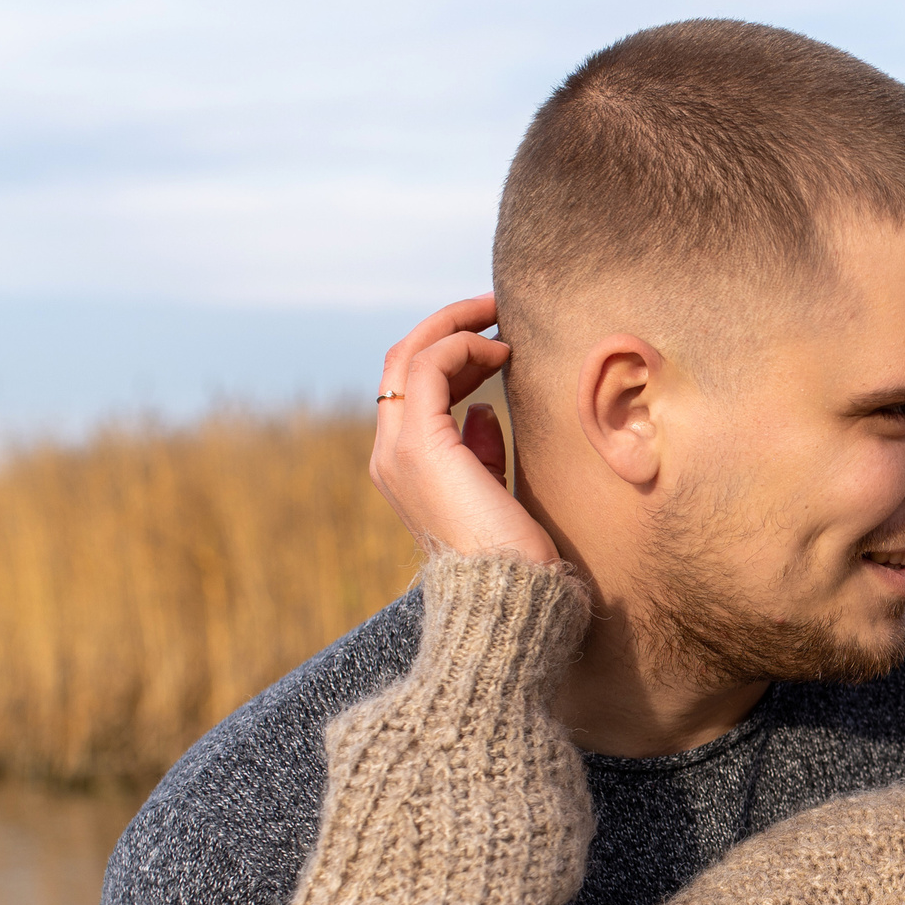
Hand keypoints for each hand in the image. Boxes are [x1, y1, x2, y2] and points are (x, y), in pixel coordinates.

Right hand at [370, 295, 559, 564]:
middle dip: (447, 327)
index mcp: (405, 469)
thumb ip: (482, 453)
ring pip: (409, 357)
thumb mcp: (496, 493)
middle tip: (493, 307)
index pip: (411, 390)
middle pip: (401, 363)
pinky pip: (430, 370)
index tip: (495, 339)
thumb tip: (482, 411)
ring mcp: (398, 452)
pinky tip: (499, 351)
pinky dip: (462, 348)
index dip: (449, 354)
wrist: (510, 597)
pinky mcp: (419, 448)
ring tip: (498, 316)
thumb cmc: (514, 556)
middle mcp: (390, 457)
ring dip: (454, 327)